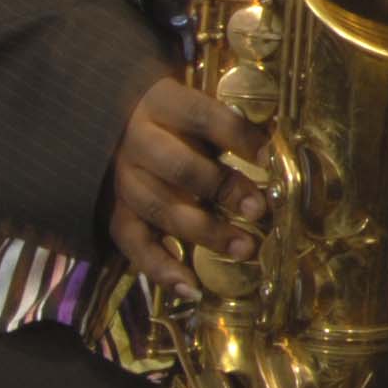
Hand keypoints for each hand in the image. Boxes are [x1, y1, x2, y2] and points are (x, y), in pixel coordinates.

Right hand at [105, 74, 273, 294]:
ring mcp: (122, 180)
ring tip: (244, 248)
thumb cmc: (171, 114)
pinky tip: (191, 287)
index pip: (203, 117)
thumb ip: (226, 120)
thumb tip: (278, 142)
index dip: (239, 137)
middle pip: (180, 167)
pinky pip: (133, 243)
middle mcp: (136, 142)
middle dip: (223, 189)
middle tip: (259, 208)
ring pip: (160, 208)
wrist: (109, 121)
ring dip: (205, 232)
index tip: (271, 155)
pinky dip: (161, 268)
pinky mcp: (115, 212)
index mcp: (160, 104)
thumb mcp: (192, 101)